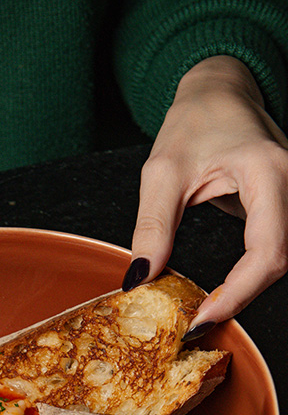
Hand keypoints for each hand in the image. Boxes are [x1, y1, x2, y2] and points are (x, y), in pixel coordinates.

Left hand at [126, 56, 287, 327]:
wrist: (219, 93)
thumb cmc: (194, 122)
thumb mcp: (162, 171)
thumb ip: (153, 226)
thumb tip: (140, 278)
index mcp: (269, 171)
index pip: (268, 249)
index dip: (239, 291)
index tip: (202, 316)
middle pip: (281, 260)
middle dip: (242, 296)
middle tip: (199, 321)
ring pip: (282, 258)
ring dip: (247, 289)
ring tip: (208, 308)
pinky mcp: (285, 205)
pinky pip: (275, 249)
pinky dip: (251, 275)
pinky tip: (223, 290)